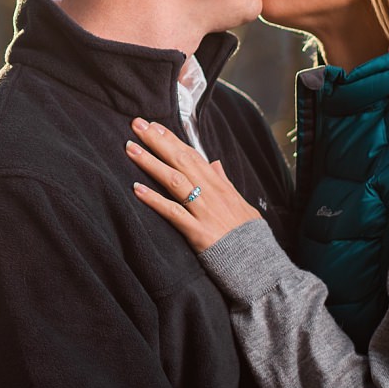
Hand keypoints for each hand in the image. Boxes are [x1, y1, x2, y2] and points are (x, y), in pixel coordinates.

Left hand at [126, 117, 261, 249]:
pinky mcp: (197, 232)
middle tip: (136, 124)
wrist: (258, 263)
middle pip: (180, 160)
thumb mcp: (240, 202)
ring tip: (130, 149)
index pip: (192, 155)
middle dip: (157, 141)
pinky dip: (154, 200)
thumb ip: (224, 182)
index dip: (172, 139)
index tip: (154, 125)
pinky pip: (173, 212)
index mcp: (219, 185)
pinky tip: (137, 189)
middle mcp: (210, 193)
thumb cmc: (248, 234)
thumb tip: (215, 163)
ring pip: (174, 180)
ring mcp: (204, 211)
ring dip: (150, 163)